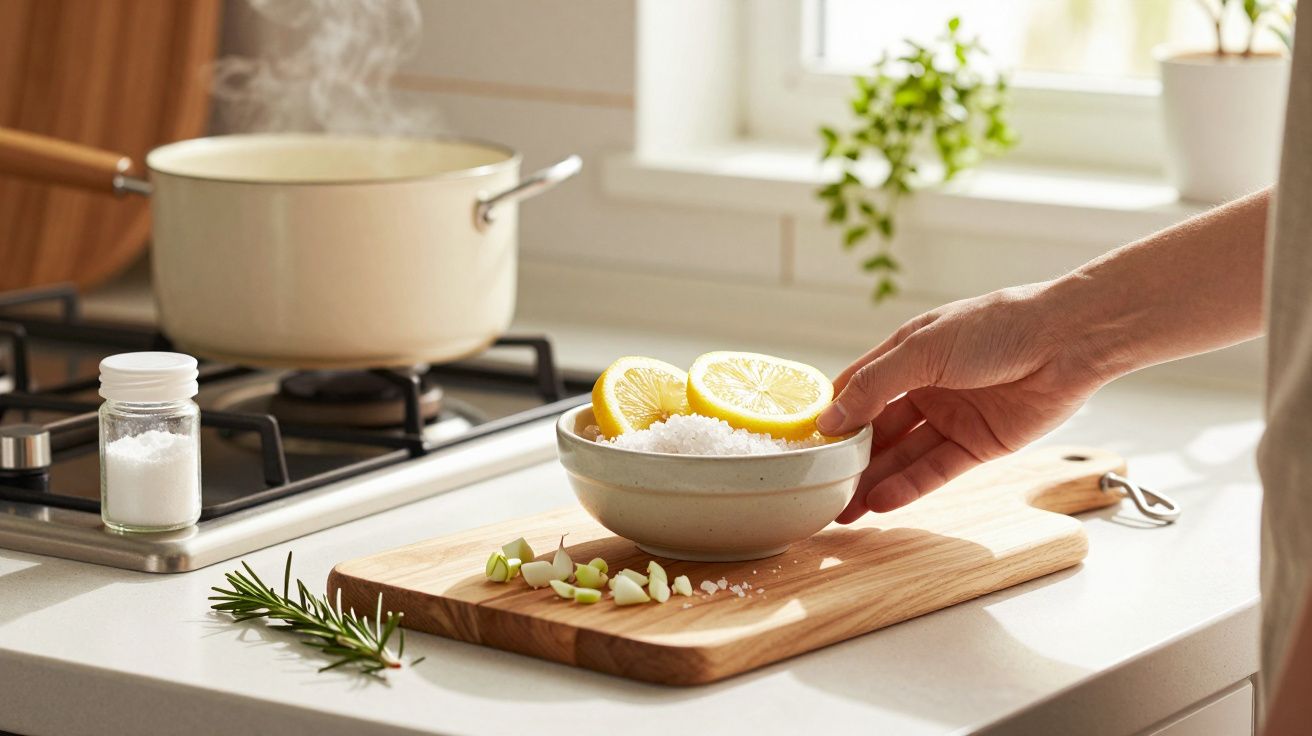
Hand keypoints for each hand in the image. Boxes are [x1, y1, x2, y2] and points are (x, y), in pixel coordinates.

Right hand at [818, 282, 1110, 521]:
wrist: (1068, 341)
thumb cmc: (998, 327)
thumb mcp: (923, 349)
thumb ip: (874, 385)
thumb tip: (829, 419)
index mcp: (907, 354)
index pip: (858, 390)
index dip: (833, 417)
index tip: (806, 446)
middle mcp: (926, 386)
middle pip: (878, 430)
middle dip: (851, 460)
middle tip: (820, 490)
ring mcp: (952, 417)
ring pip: (903, 455)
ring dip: (874, 481)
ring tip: (843, 508)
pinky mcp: (979, 444)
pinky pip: (936, 470)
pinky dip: (909, 486)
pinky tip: (881, 502)